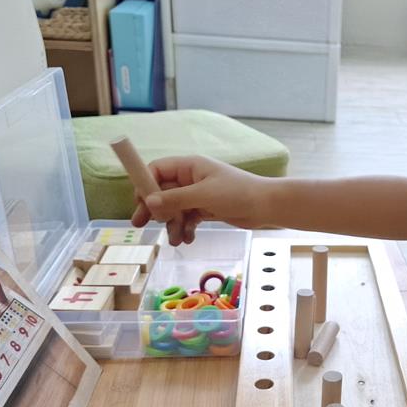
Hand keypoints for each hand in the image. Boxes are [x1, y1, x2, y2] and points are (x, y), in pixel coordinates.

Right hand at [130, 156, 268, 245]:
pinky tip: (188, 239)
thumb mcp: (203, 195)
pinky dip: (185, 229)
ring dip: (171, 224)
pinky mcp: (206, 209)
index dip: (146, 184)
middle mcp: (191, 178)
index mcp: (190, 166)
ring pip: (174, 209)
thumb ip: (175, 199)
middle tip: (140, 224)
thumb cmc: (237, 193)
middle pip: (162, 191)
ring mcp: (198, 194)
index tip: (140, 202)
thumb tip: (148, 202)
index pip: (157, 169)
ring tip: (174, 239)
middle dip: (153, 209)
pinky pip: (187, 218)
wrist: (266, 206)